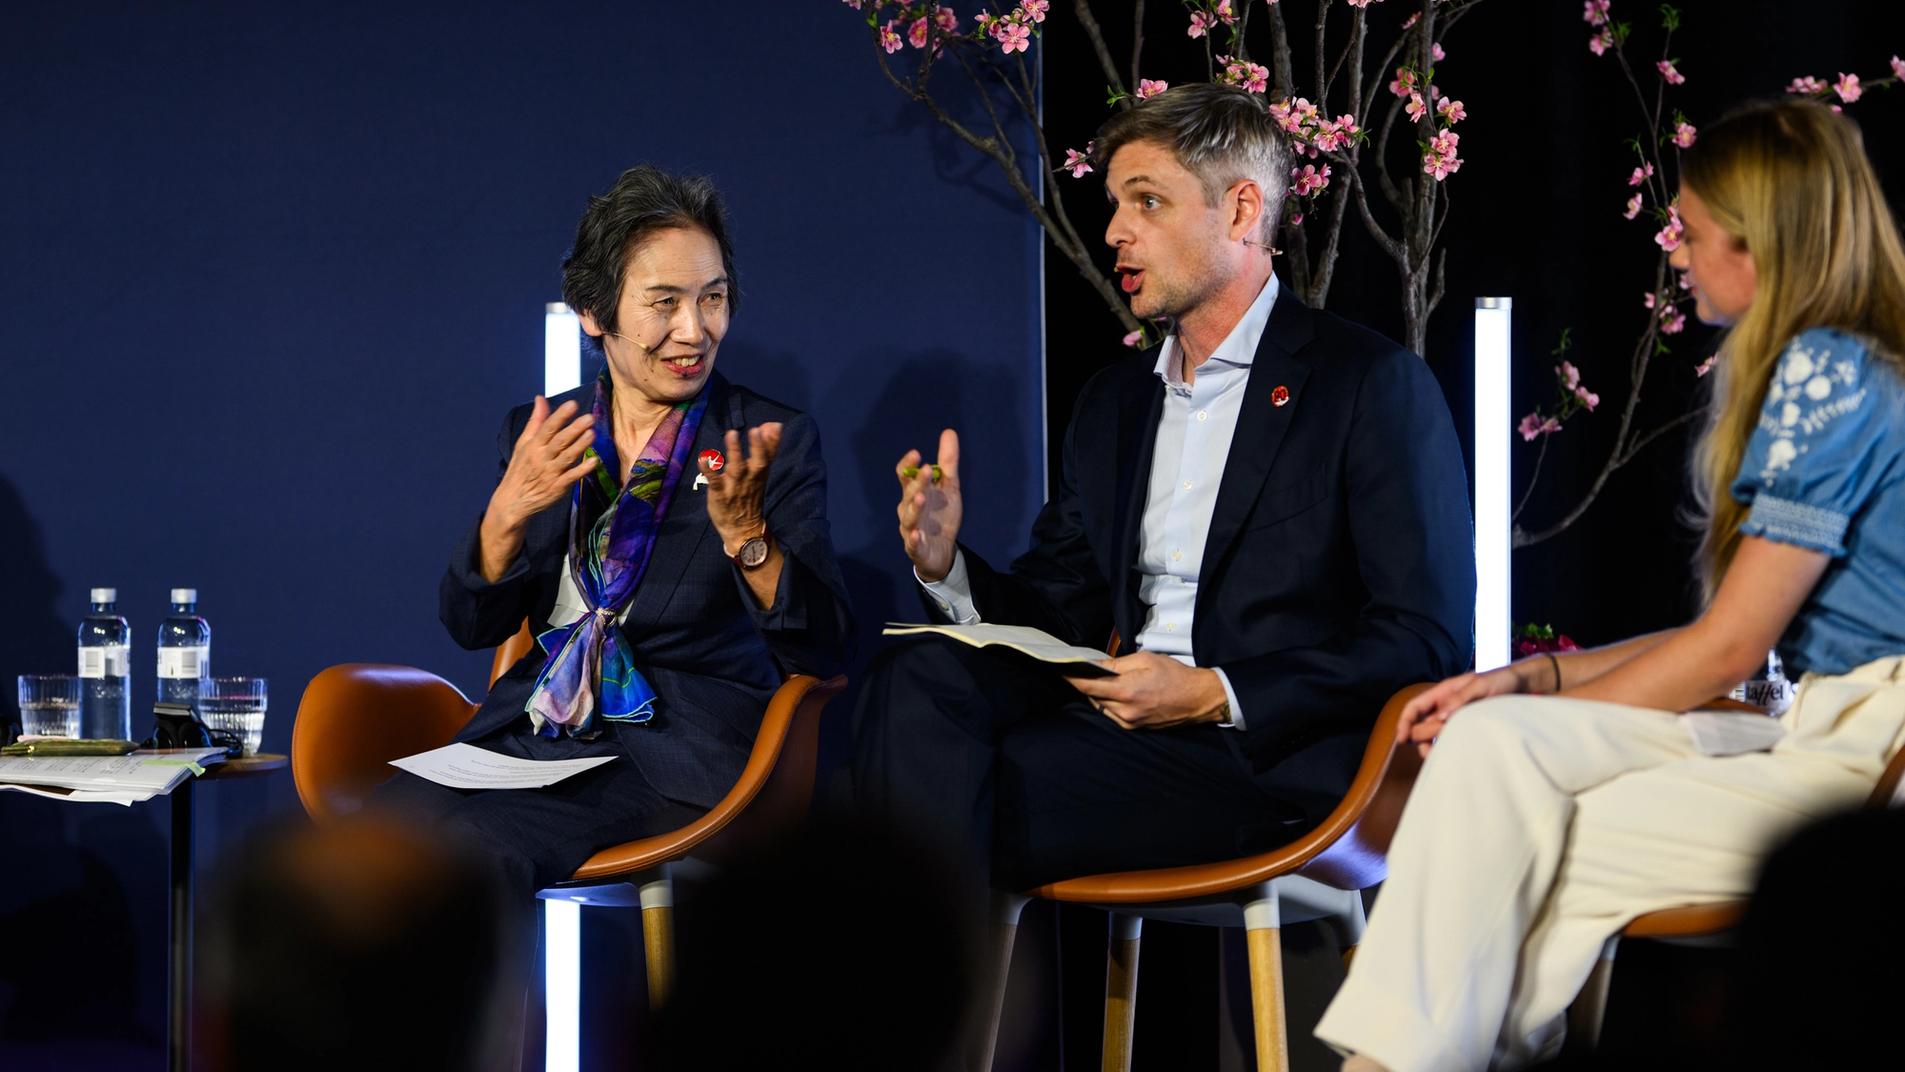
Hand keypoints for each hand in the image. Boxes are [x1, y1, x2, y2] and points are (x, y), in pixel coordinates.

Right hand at [487, 395, 597, 532]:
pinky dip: (582, 470)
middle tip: (590, 418)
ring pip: (567, 457)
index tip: (573, 404)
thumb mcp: (523, 444)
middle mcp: (542, 458)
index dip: (560, 416)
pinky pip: (571, 477)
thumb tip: (540, 398)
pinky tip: (594, 461)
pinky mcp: (558, 488)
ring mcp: (550, 473)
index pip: (547, 428)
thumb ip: (535, 421)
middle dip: (574, 429)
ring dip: (580, 446)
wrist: (513, 501)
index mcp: (533, 445)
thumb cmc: (520, 469)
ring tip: (592, 433)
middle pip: (559, 441)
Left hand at [703, 423, 781, 554]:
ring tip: (731, 434)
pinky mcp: (720, 494)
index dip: (772, 441)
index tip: (775, 426)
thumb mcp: (761, 472)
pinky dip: (709, 471)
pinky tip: (703, 459)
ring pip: (737, 468)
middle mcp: (750, 478)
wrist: (743, 528)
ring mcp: (735, 486)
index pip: (770, 455)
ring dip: (734, 451)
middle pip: (758, 461)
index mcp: (760, 472)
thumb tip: (773, 425)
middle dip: (758, 446)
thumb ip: (767, 449)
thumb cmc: (750, 494)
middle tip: (755, 431)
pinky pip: (715, 482)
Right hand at [895, 428, 962, 581]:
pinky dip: (914, 540)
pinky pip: (913, 544)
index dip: (907, 465)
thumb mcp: (949, 487)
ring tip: (921, 498)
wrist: (943, 551)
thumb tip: (949, 431)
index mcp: (914, 493)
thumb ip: (947, 463)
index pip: (904, 476)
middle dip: (917, 483)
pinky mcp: (917, 549)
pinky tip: (918, 534)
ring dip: (914, 508)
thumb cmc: (941, 516)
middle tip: (926, 470)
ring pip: (909, 518)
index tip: (916, 453)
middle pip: (909, 494)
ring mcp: (911, 529)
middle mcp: (908, 509)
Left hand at [1064, 653, 1227, 729]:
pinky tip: (1114, 692)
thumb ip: (1117, 663)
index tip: (1060, 670)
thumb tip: (1094, 664)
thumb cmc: (1175, 675)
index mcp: (1126, 691)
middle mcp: (1124, 711)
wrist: (1198, 699)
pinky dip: (1108, 703)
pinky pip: (1112, 714)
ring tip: (1100, 680)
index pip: (1088, 686)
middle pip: (1092, 697)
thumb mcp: (1146, 659)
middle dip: (1085, 683)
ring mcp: (1129, 722)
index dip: (1071, 678)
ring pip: (1101, 706)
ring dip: (1097, 694)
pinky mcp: (1134, 727)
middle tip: (1080, 670)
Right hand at [1396, 664, 1536, 758]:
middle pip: (1421, 725)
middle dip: (1420, 739)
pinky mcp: (1466, 726)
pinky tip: (1451, 755)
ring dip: (1432, 746)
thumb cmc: (1500, 680)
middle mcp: (1444, 706)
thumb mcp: (1480, 685)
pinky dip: (1447, 747)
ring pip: (1433, 735)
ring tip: (1440, 757)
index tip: (1402, 739)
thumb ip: (1460, 699)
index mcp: (1442, 692)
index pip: (1415, 707)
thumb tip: (1440, 717)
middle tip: (1429, 752)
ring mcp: (1454, 717)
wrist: (1521, 685)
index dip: (1405, 722)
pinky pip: (1450, 738)